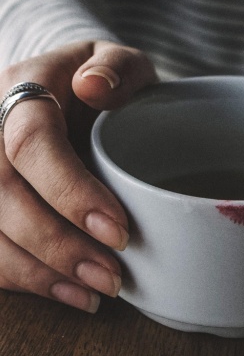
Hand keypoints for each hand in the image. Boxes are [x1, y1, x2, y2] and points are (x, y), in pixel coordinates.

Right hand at [0, 40, 156, 311]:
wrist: (61, 92)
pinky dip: (25, 278)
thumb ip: (114, 68)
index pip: (31, 144)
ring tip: (94, 294)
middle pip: (1, 195)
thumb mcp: (117, 61)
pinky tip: (67, 293)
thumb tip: (95, 86)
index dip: (70, 192)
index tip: (118, 232)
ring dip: (41, 273)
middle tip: (111, 277)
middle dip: (58, 246)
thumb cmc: (99, 81)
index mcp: (21, 91)